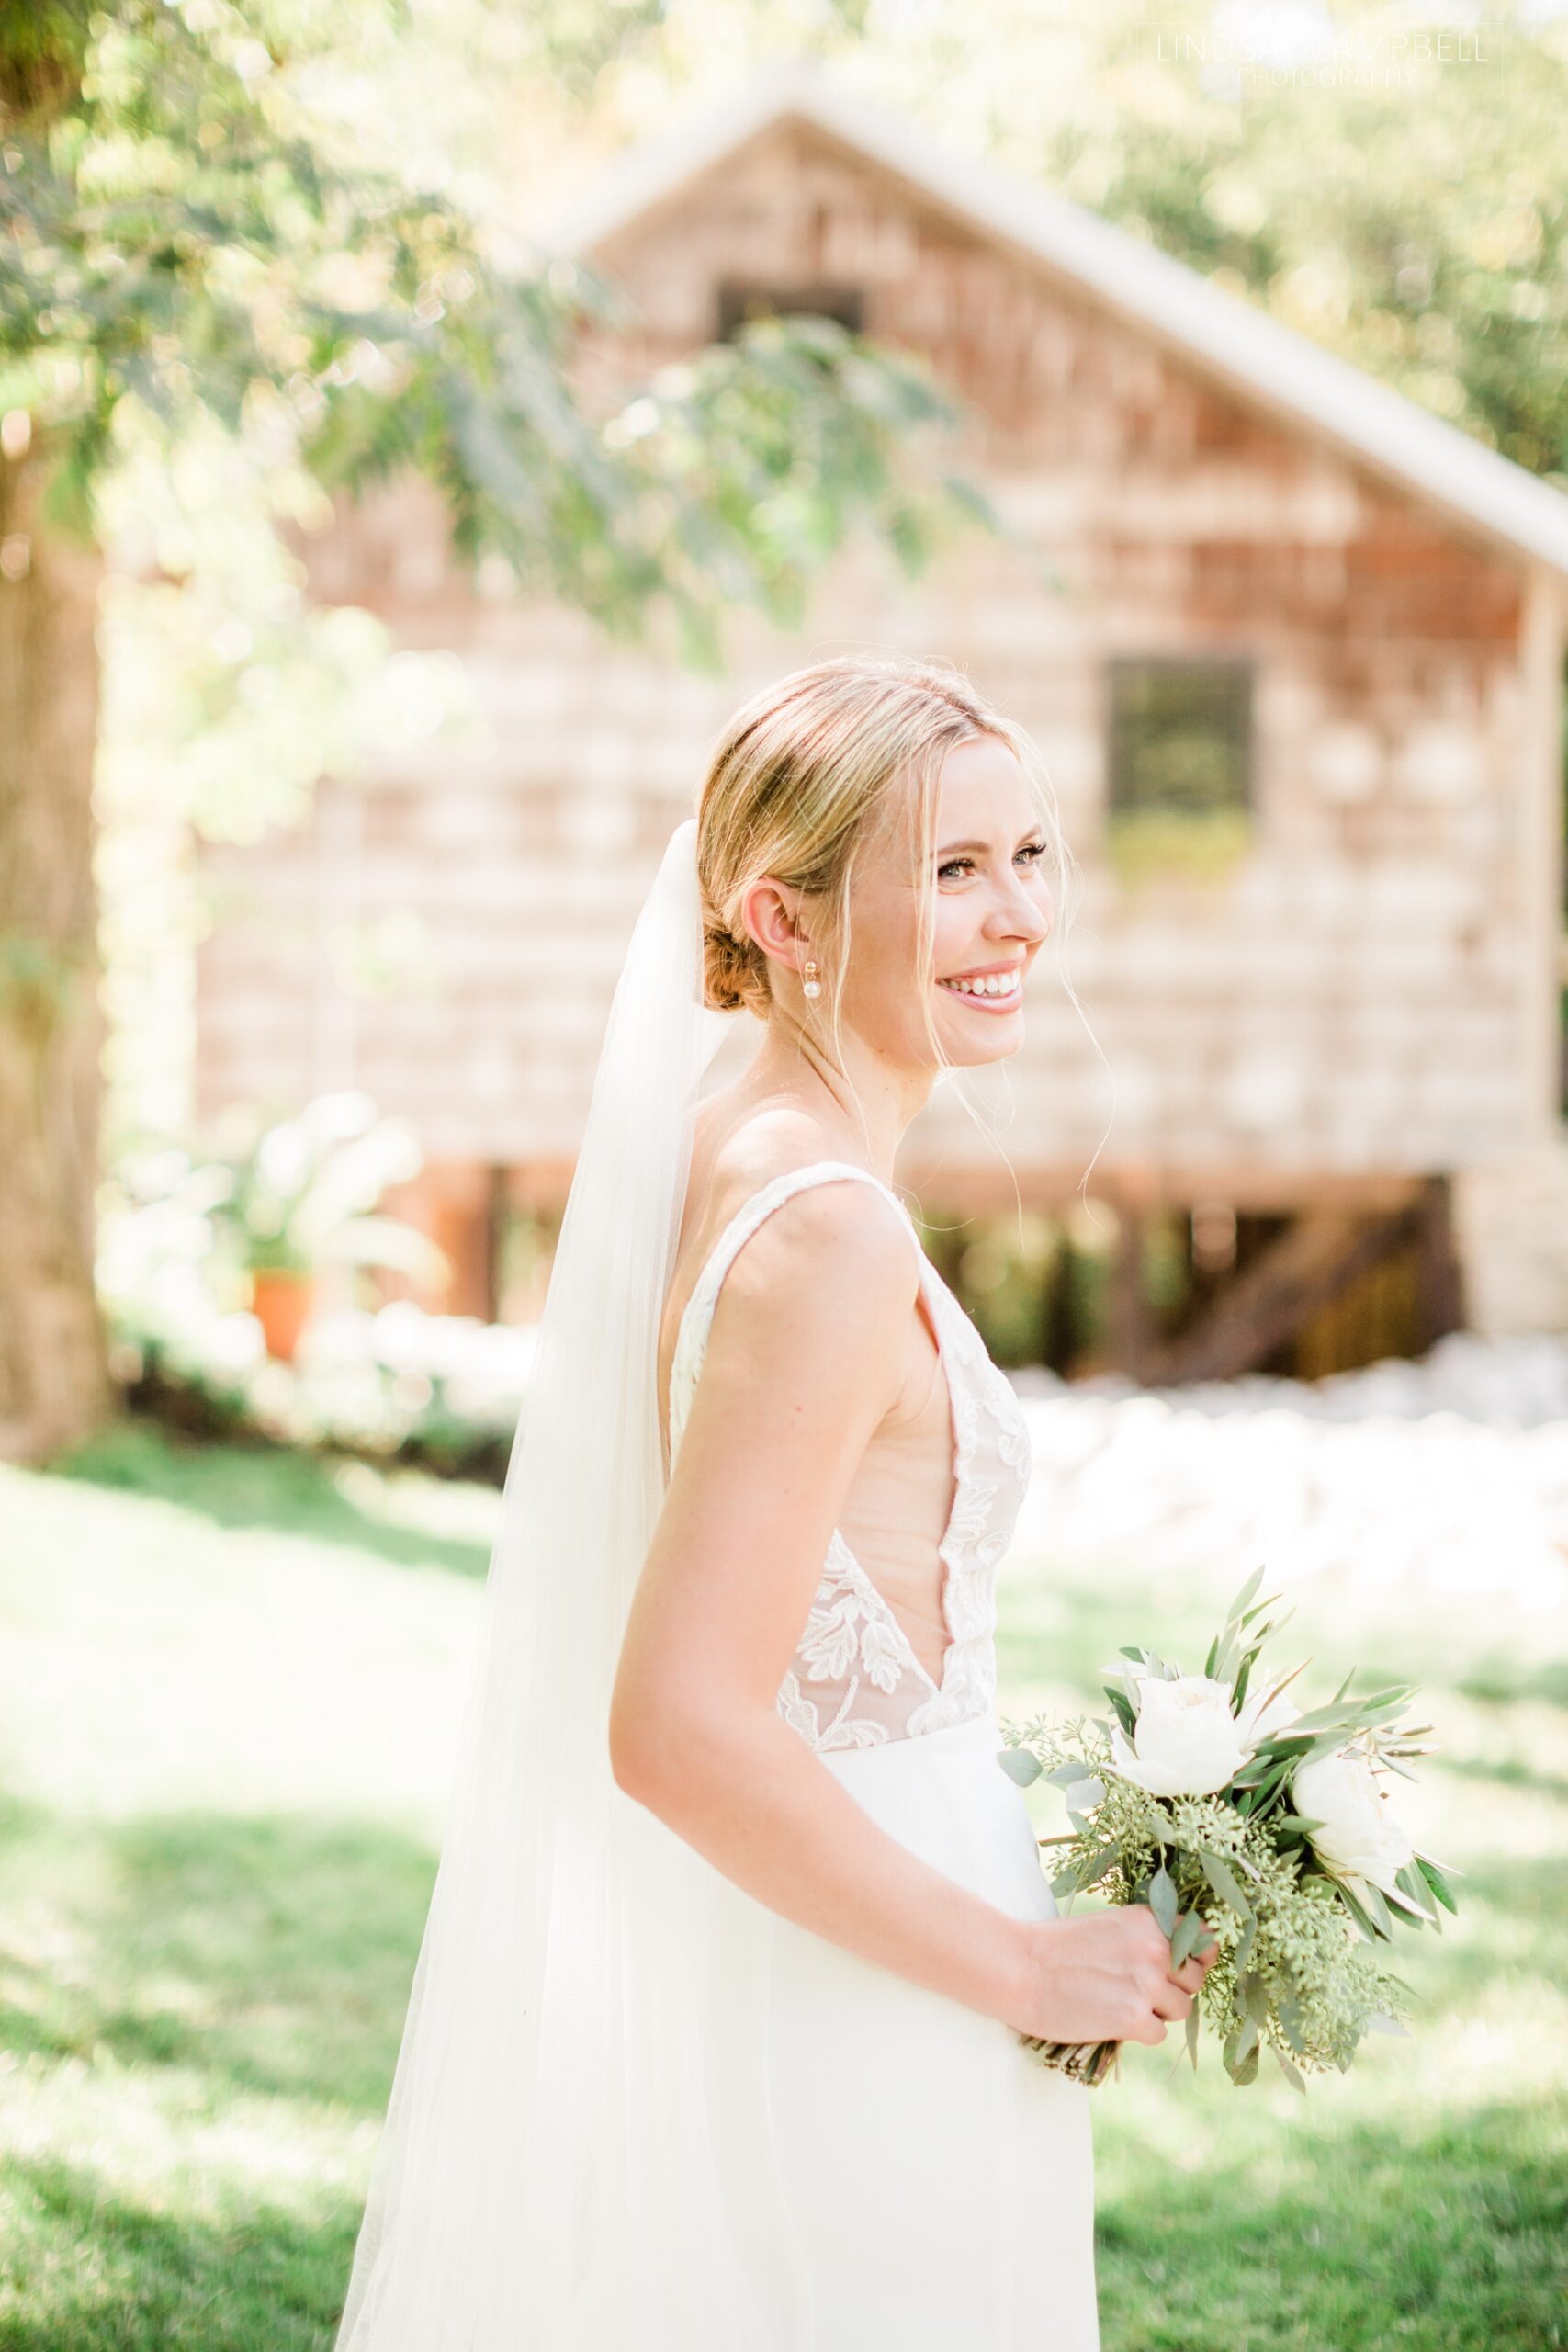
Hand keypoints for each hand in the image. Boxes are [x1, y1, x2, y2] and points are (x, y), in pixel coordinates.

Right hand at [1005, 1904, 1218, 2046]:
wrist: (1020, 1970)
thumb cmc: (1060, 1948)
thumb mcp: (1111, 1927)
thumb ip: (1149, 1939)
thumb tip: (1193, 1960)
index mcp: (1150, 1920)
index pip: (1205, 1939)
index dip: (1195, 1956)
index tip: (1178, 1964)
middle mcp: (1156, 1949)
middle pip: (1196, 1979)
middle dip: (1174, 1987)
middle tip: (1138, 1988)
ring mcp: (1147, 1985)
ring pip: (1181, 2010)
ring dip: (1157, 2011)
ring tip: (1121, 2002)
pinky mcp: (1134, 2019)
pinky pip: (1159, 2035)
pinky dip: (1139, 2033)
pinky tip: (1112, 2019)